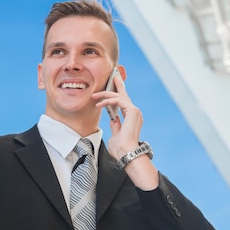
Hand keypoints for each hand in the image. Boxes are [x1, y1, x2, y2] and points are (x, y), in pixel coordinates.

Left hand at [92, 72, 158, 189]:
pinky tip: (99, 103)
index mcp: (131, 118)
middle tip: (113, 75)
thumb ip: (115, 126)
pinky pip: (119, 101)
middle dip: (118, 84)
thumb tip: (113, 120)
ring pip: (120, 97)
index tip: (111, 88)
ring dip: (106, 94)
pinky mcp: (132, 111)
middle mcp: (135, 113)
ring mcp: (134, 112)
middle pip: (124, 95)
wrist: (127, 154)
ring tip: (95, 95)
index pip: (123, 102)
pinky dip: (108, 100)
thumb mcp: (115, 135)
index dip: (117, 94)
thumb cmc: (121, 149)